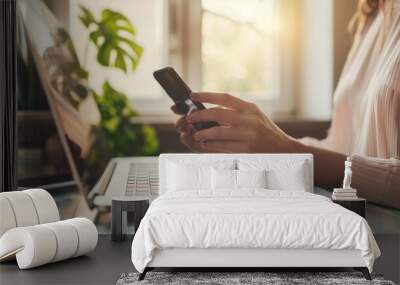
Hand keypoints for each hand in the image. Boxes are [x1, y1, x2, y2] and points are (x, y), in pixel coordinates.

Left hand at [172, 93, 294, 152]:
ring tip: (196, 134)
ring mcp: (248, 134)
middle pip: (218, 114)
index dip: (206, 95)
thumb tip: (210, 109)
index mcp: (249, 108)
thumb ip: (236, 111)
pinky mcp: (246, 149)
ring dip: (203, 133)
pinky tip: (205, 144)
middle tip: (189, 117)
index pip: (225, 98)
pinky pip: (223, 146)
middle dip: (200, 115)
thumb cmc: (265, 131)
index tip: (193, 95)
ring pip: (218, 132)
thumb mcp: (254, 115)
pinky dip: (211, 145)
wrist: (283, 148)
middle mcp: (249, 119)